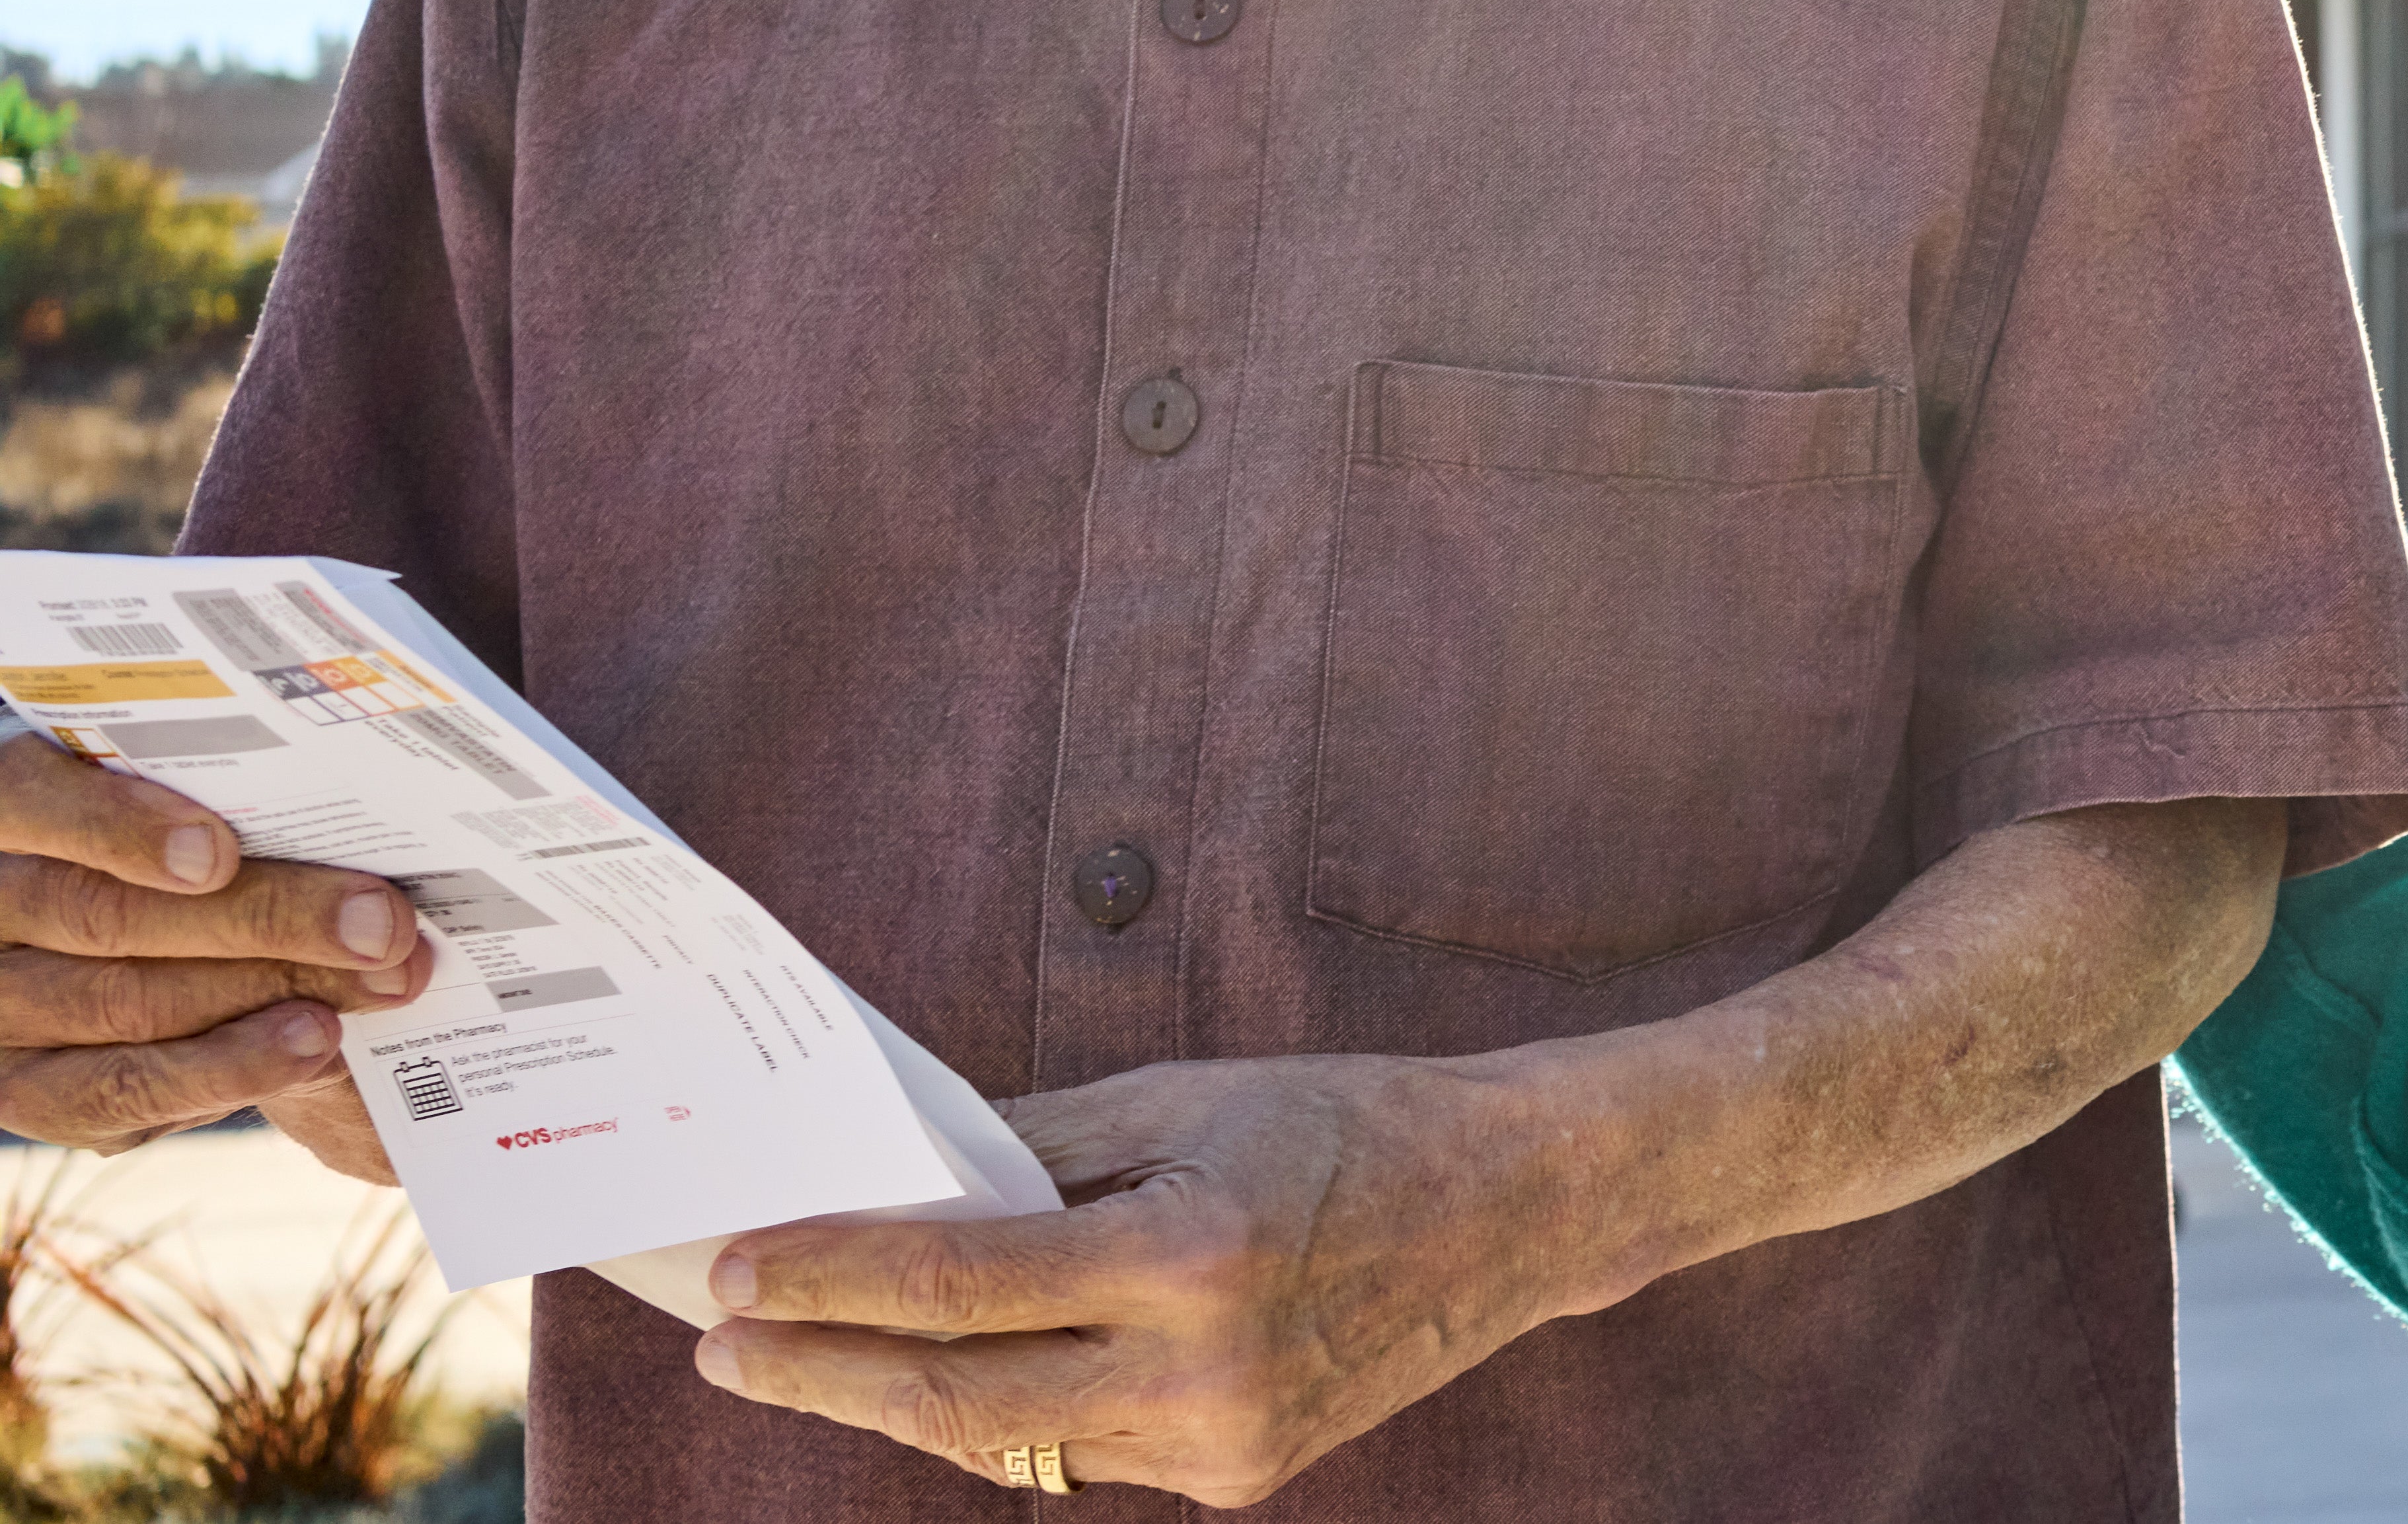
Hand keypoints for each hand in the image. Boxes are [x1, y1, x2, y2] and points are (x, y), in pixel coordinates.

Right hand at [0, 731, 432, 1157]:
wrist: (144, 945)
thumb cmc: (180, 839)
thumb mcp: (184, 798)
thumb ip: (228, 793)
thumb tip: (361, 815)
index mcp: (6, 813)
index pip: (31, 803)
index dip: (117, 828)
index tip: (216, 852)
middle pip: (107, 916)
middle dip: (263, 918)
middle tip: (383, 923)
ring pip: (126, 1003)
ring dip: (268, 993)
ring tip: (379, 983)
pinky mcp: (27, 1091)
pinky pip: (122, 1091)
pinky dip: (229, 1069)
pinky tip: (316, 1044)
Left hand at [692, 1050, 1607, 1508]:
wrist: (1514, 1207)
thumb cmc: (1352, 1123)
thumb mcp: (1190, 1099)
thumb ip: (1039, 1150)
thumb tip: (900, 1177)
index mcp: (1191, 1253)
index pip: (959, 1283)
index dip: (829, 1279)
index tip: (733, 1269)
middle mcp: (1202, 1370)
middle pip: (956, 1397)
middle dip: (821, 1369)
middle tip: (725, 1340)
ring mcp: (1222, 1441)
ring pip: (1006, 1444)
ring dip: (896, 1399)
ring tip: (805, 1358)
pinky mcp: (1239, 1476)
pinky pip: (1081, 1454)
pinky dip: (1006, 1413)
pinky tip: (951, 1374)